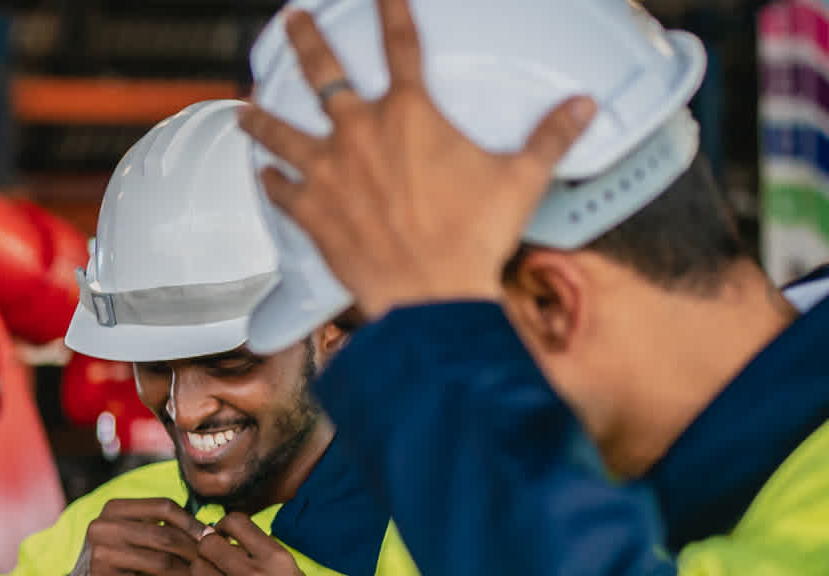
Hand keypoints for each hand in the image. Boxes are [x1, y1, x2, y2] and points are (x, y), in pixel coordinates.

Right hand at [41, 498, 207, 575]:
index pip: (162, 506)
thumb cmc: (113, 566)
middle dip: (194, 552)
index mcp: (112, 510)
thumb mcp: (127, 537)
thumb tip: (208, 530)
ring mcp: (99, 556)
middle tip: (212, 566)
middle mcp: (102, 528)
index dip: (192, 522)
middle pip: (164, 536)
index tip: (211, 538)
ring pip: (160, 563)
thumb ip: (156, 528)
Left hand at [193, 513, 359, 575]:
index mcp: (275, 559)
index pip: (234, 521)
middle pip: (207, 544)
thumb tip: (238, 547)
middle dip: (208, 547)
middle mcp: (251, 575)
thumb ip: (265, 560)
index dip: (224, 525)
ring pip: (198, 571)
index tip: (225, 533)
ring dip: (206, 571)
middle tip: (216, 555)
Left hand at [236, 1, 595, 320]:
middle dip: (305, 40)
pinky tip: (262, 175)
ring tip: (247, 107)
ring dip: (262, 117)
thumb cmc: (472, 238)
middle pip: (322, 73)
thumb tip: (582, 107)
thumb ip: (550, 137)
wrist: (430, 295)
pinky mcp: (312, 212)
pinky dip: (270, 181)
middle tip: (291, 20)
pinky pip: (280, 190)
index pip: (401, 45)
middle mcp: (360, 134)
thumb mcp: (520, 179)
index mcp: (409, 115)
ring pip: (282, 131)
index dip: (390, 10)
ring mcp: (329, 172)